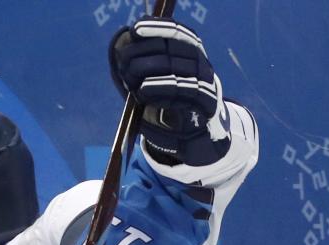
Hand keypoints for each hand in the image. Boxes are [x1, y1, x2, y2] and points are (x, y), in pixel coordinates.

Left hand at [109, 17, 229, 165]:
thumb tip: (125, 45)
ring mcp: (205, 82)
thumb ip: (143, 62)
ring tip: (129, 74)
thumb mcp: (154, 78)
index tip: (134, 31)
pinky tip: (142, 90)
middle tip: (123, 61)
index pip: (176, 32)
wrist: (191, 131)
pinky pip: (183, 92)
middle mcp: (201, 63)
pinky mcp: (205, 102)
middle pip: (173, 49)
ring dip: (148, 69)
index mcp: (191, 52)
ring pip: (176, 69)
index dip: (156, 28)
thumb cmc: (167, 101)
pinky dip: (160, 88)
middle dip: (144, 52)